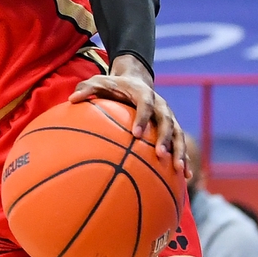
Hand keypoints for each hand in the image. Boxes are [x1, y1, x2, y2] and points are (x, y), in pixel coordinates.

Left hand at [68, 55, 189, 178]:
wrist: (135, 80)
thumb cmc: (114, 84)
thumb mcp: (99, 82)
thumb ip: (87, 88)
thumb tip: (71, 99)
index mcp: (144, 94)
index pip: (146, 105)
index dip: (143, 119)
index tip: (136, 135)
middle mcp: (160, 105)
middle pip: (168, 122)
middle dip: (166, 139)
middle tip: (161, 155)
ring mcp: (168, 117)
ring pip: (179, 134)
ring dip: (180, 151)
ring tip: (178, 170)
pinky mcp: (172, 128)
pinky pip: (181, 144)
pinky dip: (184, 158)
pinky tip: (185, 176)